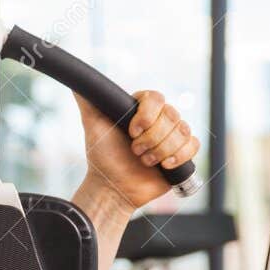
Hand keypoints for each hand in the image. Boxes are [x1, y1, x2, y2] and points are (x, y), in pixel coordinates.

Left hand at [74, 89, 198, 213]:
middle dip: (151, 139)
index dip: (147, 115)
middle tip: (134, 151)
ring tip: (145, 161)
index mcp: (141, 108)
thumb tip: (77, 81)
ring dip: (161, 150)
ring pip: (182, 131)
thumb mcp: (93, 126)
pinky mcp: (182, 153)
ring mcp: (172, 135)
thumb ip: (88, 101)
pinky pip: (193, 145)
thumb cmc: (103, 158)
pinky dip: (179, 156)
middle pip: (171, 116)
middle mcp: (159, 118)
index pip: (156, 97)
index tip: (132, 132)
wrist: (114, 188)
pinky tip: (164, 166)